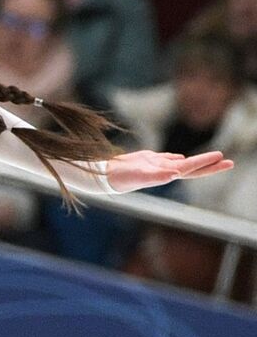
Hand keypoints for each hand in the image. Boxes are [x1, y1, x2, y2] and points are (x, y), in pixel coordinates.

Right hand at [103, 150, 233, 193]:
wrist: (106, 177)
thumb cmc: (121, 178)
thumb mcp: (139, 175)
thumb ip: (157, 175)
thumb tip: (175, 173)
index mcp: (166, 174)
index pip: (191, 168)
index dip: (205, 163)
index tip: (221, 157)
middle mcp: (165, 170)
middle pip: (192, 168)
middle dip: (211, 165)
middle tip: (230, 162)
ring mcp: (157, 166)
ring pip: (182, 163)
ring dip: (198, 161)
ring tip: (213, 159)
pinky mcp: (147, 161)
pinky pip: (167, 159)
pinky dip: (176, 158)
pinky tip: (181, 158)